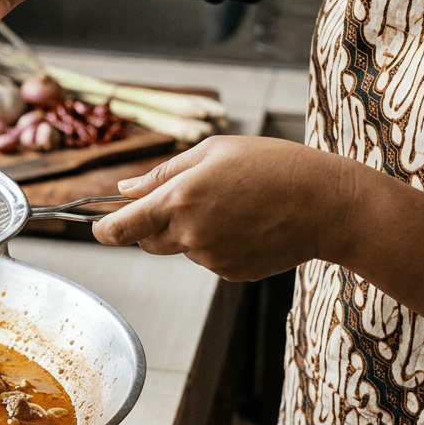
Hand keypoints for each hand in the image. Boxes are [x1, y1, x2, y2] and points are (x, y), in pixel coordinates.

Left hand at [92, 136, 358, 280]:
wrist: (326, 204)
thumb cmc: (272, 166)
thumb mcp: (214, 151)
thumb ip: (162, 173)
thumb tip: (124, 188)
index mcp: (179, 200)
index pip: (121, 228)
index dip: (102, 230)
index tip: (97, 228)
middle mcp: (189, 234)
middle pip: (147, 241)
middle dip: (152, 225)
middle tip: (189, 199)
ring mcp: (210, 258)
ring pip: (181, 248)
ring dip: (190, 231)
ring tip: (233, 206)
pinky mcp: (231, 273)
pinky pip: (208, 259)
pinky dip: (217, 244)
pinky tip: (247, 225)